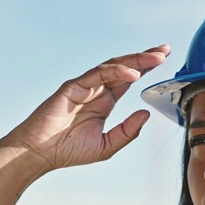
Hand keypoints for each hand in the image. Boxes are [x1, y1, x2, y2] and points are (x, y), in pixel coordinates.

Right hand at [0, 45, 170, 173]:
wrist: (38, 154)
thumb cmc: (67, 151)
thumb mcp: (106, 146)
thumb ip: (127, 132)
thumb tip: (146, 114)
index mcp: (104, 101)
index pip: (128, 79)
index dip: (146, 67)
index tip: (164, 58)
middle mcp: (96, 90)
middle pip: (124, 66)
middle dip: (146, 57)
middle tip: (166, 49)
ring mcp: (84, 86)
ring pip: (113, 66)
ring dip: (136, 60)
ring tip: (156, 57)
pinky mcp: (73, 87)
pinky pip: (98, 75)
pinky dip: (116, 72)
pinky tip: (133, 74)